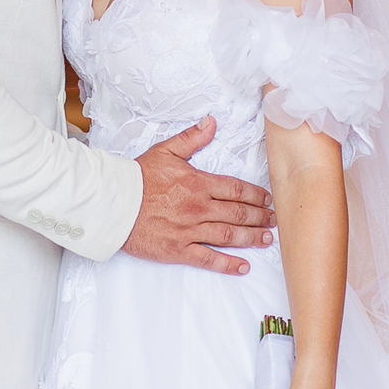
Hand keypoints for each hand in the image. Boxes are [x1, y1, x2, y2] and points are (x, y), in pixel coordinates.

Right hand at [123, 116, 275, 275]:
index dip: (255, 195)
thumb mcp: (166, 151)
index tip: (268, 198)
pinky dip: (227, 264)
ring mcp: (189, 231)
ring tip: (267, 239)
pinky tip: (243, 266)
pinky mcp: (178, 250)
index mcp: (198, 183)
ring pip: (229, 236)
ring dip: (251, 238)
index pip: (236, 189)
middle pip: (238, 213)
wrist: (114, 203)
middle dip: (259, 216)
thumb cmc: (138, 177)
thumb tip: (211, 122)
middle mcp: (198, 208)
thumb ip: (192, 138)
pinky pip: (208, 259)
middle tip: (274, 219)